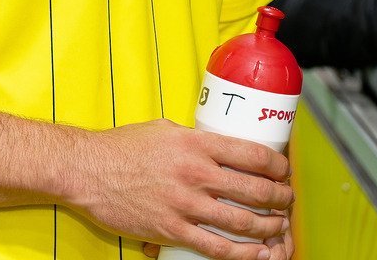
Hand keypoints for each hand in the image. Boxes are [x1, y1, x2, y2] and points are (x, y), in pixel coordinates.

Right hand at [66, 120, 293, 258]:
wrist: (90, 169)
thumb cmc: (123, 146)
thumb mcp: (164, 129)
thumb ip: (193, 140)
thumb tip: (217, 148)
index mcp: (195, 144)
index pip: (251, 153)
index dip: (276, 165)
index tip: (283, 169)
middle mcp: (195, 173)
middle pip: (253, 189)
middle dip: (279, 197)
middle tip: (286, 199)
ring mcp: (185, 204)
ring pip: (241, 221)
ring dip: (267, 226)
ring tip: (278, 226)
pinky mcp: (172, 229)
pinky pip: (217, 248)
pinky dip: (243, 254)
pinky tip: (257, 253)